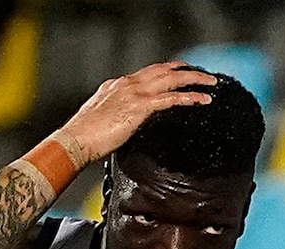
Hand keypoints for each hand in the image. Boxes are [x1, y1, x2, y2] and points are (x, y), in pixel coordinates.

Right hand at [57, 61, 215, 168]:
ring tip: (210, 84)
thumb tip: (121, 124)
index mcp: (115, 86)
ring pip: (172, 79)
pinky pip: (172, 98)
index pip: (146, 73)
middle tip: (201, 75)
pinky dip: (190, 97)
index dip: (166, 72)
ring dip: (194, 79)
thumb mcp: (99, 120)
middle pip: (163, 69)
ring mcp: (133, 93)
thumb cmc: (81, 138)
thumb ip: (113, 116)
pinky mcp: (139, 107)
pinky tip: (203, 100)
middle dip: (185, 70)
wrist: (74, 141)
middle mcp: (126, 84)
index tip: (179, 75)